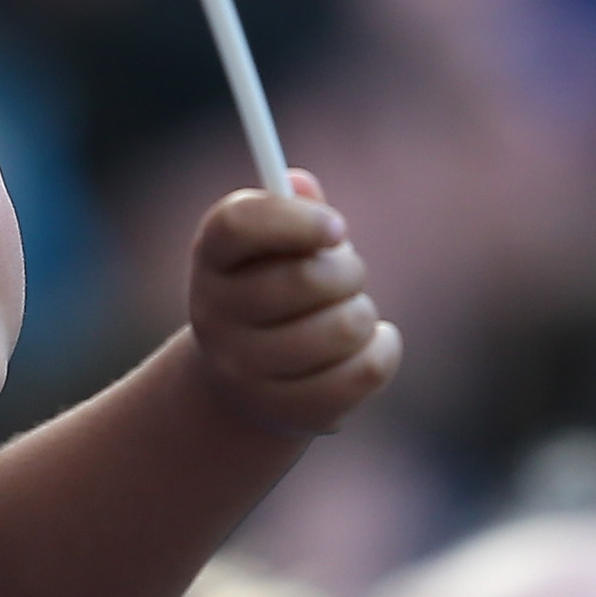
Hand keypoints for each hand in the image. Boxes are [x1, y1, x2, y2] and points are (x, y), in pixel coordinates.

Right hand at [184, 176, 397, 437]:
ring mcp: (244, 371)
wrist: (243, 382)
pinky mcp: (286, 412)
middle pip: (308, 278)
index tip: (337, 227)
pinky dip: (384, 350)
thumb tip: (300, 184)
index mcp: (211, 256)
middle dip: (349, 270)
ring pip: (345, 327)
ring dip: (363, 313)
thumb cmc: (273, 291)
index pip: (240, 224)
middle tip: (348, 274)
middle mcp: (214, 315)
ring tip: (348, 316)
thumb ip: (290, 210)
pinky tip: (373, 344)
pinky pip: (365, 370)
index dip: (295, 219)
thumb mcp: (272, 246)